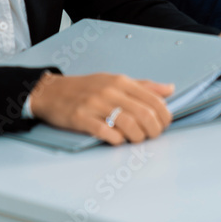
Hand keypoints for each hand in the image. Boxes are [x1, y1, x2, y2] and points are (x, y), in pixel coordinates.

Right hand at [29, 72, 173, 145]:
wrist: (51, 92)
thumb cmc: (86, 88)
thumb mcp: (116, 81)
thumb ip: (143, 86)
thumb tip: (169, 90)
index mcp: (121, 81)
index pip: (153, 99)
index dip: (164, 116)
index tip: (164, 124)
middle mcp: (110, 91)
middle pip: (144, 113)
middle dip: (154, 129)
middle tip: (152, 136)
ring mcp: (95, 104)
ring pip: (128, 124)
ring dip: (138, 137)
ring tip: (137, 140)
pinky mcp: (81, 118)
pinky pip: (105, 132)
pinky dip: (116, 139)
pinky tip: (118, 140)